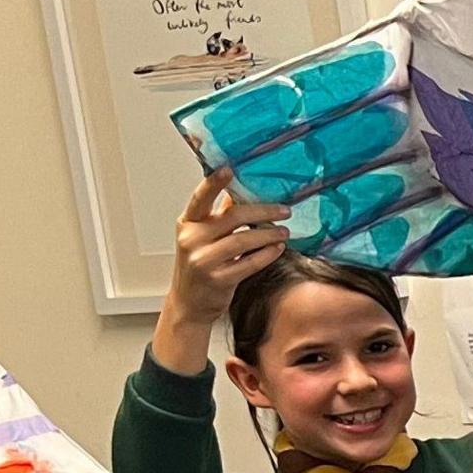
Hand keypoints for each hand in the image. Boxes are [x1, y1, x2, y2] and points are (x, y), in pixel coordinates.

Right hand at [152, 175, 289, 374]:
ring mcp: (204, 260)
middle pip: (232, 216)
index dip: (214, 183)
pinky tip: (278, 248)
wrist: (189, 304)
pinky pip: (249, 263)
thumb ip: (219, 216)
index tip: (229, 169)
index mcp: (187, 223)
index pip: (200, 198)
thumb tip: (241, 190)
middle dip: (262, 211)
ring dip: (269, 233)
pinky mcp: (218, 279)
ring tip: (284, 231)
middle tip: (284, 210)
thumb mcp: (202, 237)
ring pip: (244, 239)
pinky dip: (267, 254)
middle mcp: (192, 239)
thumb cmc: (199, 265)